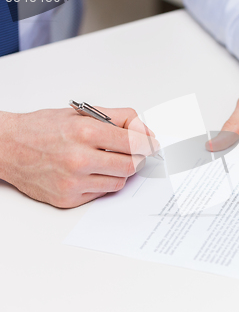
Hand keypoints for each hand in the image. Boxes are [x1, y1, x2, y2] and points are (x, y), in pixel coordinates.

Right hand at [0, 107, 159, 207]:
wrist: (8, 147)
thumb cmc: (43, 128)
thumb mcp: (82, 113)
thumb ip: (119, 118)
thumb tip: (146, 132)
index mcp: (85, 132)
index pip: (134, 142)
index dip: (147, 144)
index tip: (152, 145)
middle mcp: (79, 158)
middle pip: (131, 165)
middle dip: (138, 159)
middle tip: (135, 154)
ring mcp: (73, 182)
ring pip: (119, 182)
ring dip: (121, 172)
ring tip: (108, 161)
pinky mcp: (68, 199)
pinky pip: (101, 193)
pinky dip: (103, 183)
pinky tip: (92, 172)